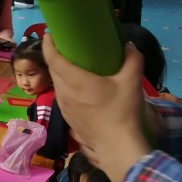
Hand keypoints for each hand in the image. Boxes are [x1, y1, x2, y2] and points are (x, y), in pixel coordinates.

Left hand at [42, 37, 149, 181]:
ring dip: (60, 72)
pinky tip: (77, 87)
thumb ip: (132, 59)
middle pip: (53, 69)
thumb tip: (127, 45)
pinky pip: (62, 96)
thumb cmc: (122, 112)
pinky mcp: (68, 118)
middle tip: (65, 45)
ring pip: (57, 84)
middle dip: (55, 55)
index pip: (53, 58)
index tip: (50, 34)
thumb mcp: (132, 82)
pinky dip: (65, 86)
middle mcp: (64, 93)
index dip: (49, 45)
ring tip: (71, 64)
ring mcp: (64, 107)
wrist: (117, 147)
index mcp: (75, 81)